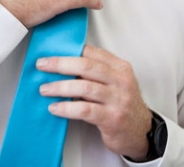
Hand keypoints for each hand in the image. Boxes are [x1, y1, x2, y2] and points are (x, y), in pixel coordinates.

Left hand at [37, 45, 151, 159]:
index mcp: (120, 67)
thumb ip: (95, 71)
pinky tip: (55, 108)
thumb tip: (62, 63)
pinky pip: (85, 110)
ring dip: (60, 87)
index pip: (91, 52)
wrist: (141, 131)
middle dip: (60, 64)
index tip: (49, 53)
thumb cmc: (122, 104)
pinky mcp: (112, 118)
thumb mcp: (115, 82)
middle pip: (85, 66)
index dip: (68, 51)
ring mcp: (118, 99)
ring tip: (45, 89)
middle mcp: (121, 80)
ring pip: (83, 87)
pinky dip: (66, 108)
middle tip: (42, 66)